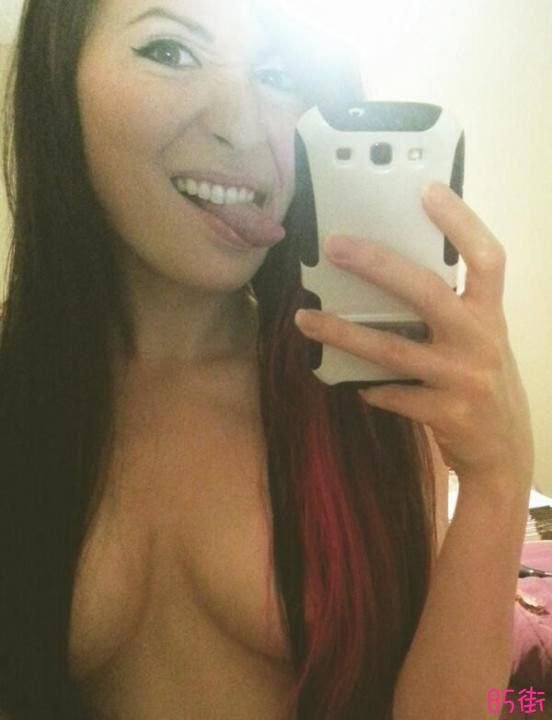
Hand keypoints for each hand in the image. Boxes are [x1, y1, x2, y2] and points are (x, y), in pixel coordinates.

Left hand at [294, 182, 533, 495]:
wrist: (504, 450)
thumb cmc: (483, 381)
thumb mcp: (479, 339)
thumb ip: (451, 311)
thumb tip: (388, 275)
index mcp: (490, 314)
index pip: (486, 258)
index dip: (461, 222)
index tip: (426, 190)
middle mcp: (481, 341)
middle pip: (428, 292)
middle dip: (378, 265)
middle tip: (335, 246)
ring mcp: (464, 379)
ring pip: (393, 349)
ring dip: (344, 333)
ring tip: (305, 319)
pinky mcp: (446, 414)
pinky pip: (391, 394)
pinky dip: (366, 386)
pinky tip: (346, 381)